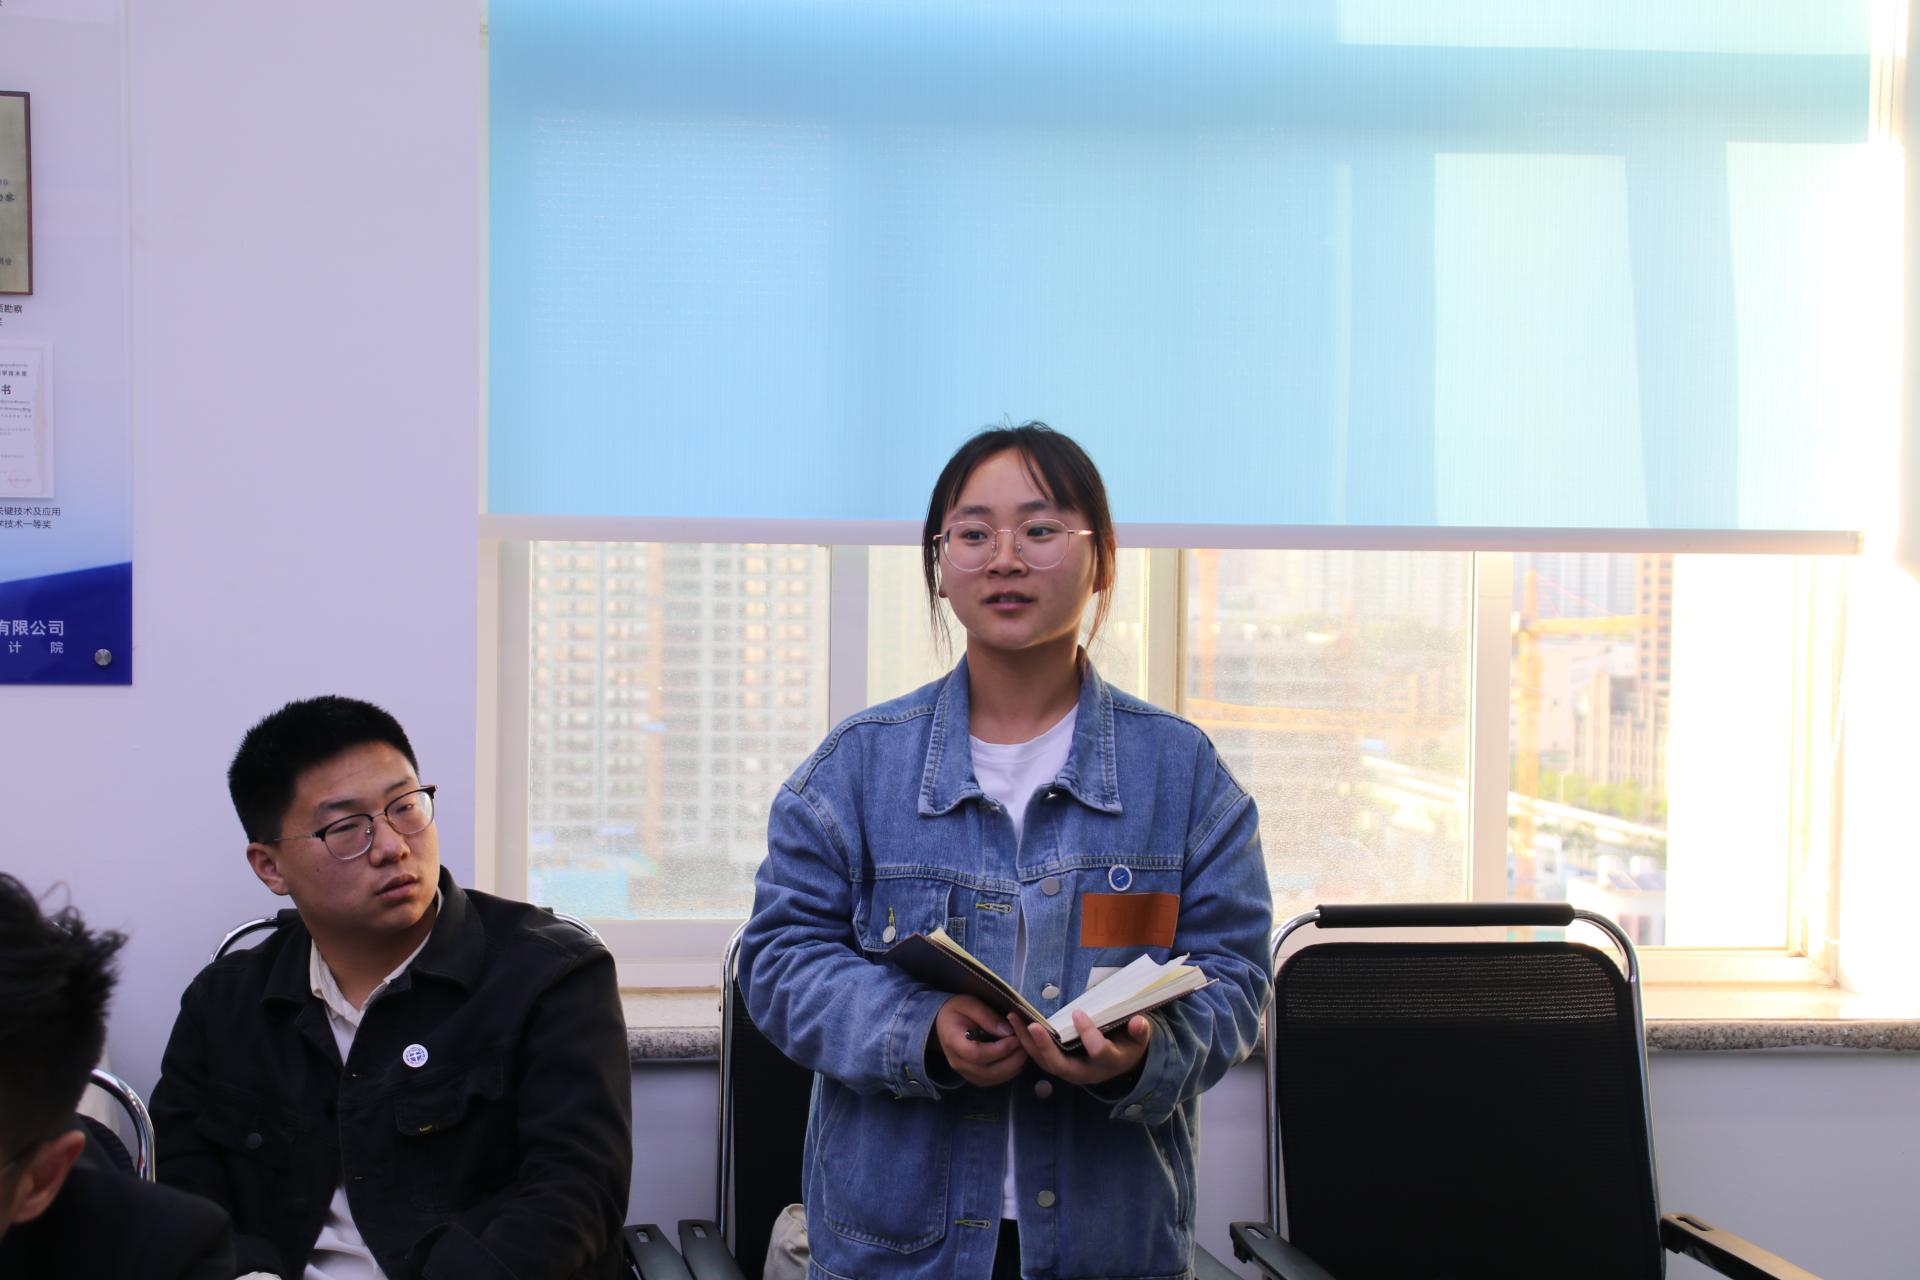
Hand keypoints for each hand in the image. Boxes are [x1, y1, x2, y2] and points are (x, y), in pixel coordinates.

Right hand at [933, 995, 1028, 1086]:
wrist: (944, 1022)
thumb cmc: (957, 1009)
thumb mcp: (969, 1003)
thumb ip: (986, 1016)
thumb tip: (1008, 1032)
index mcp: (953, 1042)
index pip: (976, 1054)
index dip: (999, 1050)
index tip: (1016, 1038)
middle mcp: (958, 1062)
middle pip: (987, 1071)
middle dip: (1011, 1060)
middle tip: (1026, 1045)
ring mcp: (965, 1072)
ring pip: (993, 1078)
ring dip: (1013, 1067)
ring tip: (1024, 1050)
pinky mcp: (974, 1076)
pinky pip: (994, 1080)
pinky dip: (1009, 1072)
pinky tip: (1017, 1058)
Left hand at [1009, 1010, 1151, 1086]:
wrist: (1121, 1063)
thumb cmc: (1129, 1045)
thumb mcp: (1139, 1038)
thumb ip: (1139, 1031)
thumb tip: (1138, 1022)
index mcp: (1109, 1063)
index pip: (1098, 1052)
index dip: (1088, 1034)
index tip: (1078, 1013)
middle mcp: (1086, 1072)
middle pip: (1062, 1066)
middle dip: (1046, 1047)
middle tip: (1032, 1026)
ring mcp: (1069, 1072)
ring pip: (1045, 1062)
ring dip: (1027, 1042)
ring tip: (1014, 1018)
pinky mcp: (1058, 1066)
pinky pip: (1039, 1058)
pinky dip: (1025, 1043)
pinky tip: (1014, 1024)